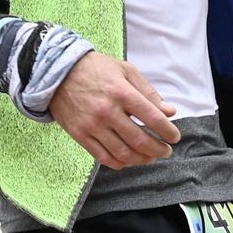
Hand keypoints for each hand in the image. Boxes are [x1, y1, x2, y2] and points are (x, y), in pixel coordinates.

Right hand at [47, 53, 180, 169]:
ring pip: (122, 153)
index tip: (175, 137)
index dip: (168, 131)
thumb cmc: (96, 69)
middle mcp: (107, 111)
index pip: (152, 118)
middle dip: (158, 149)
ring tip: (150, 157)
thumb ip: (149, 93)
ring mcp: (92, 125)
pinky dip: (120, 163)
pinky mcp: (80, 135)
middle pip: (139, 140)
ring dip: (141, 159)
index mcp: (122, 92)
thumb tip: (170, 112)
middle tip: (166, 151)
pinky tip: (129, 160)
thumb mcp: (125, 71)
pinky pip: (103, 157)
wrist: (57, 72)